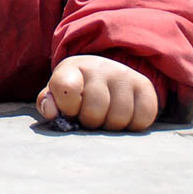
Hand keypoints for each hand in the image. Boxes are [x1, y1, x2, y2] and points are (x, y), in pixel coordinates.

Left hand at [36, 55, 158, 131]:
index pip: (65, 87)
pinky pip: (142, 119)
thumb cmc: (76, 89)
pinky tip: (123, 117)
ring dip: (111, 126)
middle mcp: (99, 67)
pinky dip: (132, 125)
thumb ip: (47, 103)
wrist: (105, 71)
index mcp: (72, 68)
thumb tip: (51, 112)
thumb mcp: (57, 92)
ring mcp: (124, 75)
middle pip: (94, 110)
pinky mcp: (145, 86)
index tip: (70, 111)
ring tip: (105, 117)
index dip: (67, 107)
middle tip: (89, 117)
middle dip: (90, 121)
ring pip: (119, 118)